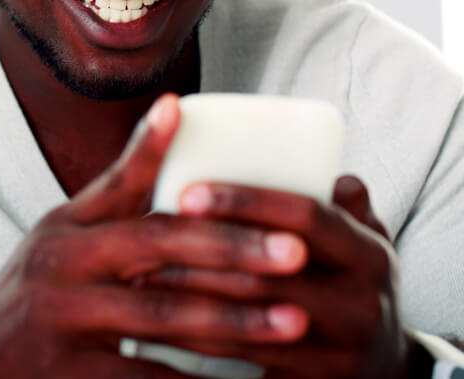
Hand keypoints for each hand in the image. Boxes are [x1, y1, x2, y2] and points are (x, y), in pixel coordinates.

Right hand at [0, 95, 309, 377]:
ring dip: (235, 321)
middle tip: (298, 254)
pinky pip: (149, 378)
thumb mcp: (64, 235)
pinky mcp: (72, 376)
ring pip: (162, 318)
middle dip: (234, 251)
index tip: (229, 157)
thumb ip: (119, 185)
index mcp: (66, 229)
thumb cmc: (35, 292)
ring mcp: (63, 322)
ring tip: (295, 322)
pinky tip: (248, 375)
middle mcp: (60, 267)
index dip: (178, 172)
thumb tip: (176, 108)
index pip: (129, 191)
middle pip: (157, 250)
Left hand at [143, 176, 418, 377]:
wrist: (381, 370)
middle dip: (201, 252)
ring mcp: (340, 349)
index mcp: (368, 251)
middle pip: (269, 271)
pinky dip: (197, 339)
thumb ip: (334, 201)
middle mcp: (363, 300)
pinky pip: (243, 359)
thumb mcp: (354, 240)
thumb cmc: (348, 284)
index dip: (246, 202)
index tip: (189, 192)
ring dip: (187, 295)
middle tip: (144, 234)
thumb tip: (313, 161)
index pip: (306, 215)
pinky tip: (158, 322)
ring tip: (138, 273)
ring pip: (249, 318)